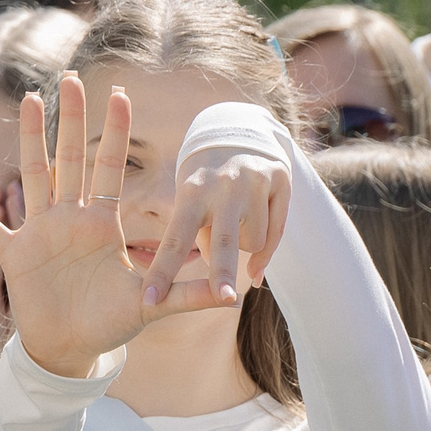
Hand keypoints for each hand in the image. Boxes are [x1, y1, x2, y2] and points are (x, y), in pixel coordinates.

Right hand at [0, 75, 232, 378]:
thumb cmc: (112, 322)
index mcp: (102, 223)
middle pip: (71, 158)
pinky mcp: (14, 254)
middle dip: (72, 119)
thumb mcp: (152, 305)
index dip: (114, 133)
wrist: (74, 348)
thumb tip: (237, 297)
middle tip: (71, 76)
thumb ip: (190, 295)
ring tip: (26, 99)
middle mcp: (71, 219)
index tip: (120, 94)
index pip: (109, 169)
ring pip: (33, 175)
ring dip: (28, 139)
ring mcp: (40, 232)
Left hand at [141, 141, 292, 308]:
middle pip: (224, 242)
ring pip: (253, 242)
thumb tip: (237, 278)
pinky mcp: (281, 180)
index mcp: (191, 191)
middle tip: (223, 299)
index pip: (174, 240)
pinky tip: (255, 266)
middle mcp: (224, 186)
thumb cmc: (205, 178)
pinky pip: (276, 232)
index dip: (162, 273)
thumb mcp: (191, 199)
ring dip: (243, 246)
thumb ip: (204, 238)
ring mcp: (255, 182)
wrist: (237, 130)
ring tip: (234, 223)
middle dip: (222, 272)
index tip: (149, 300)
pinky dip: (265, 252)